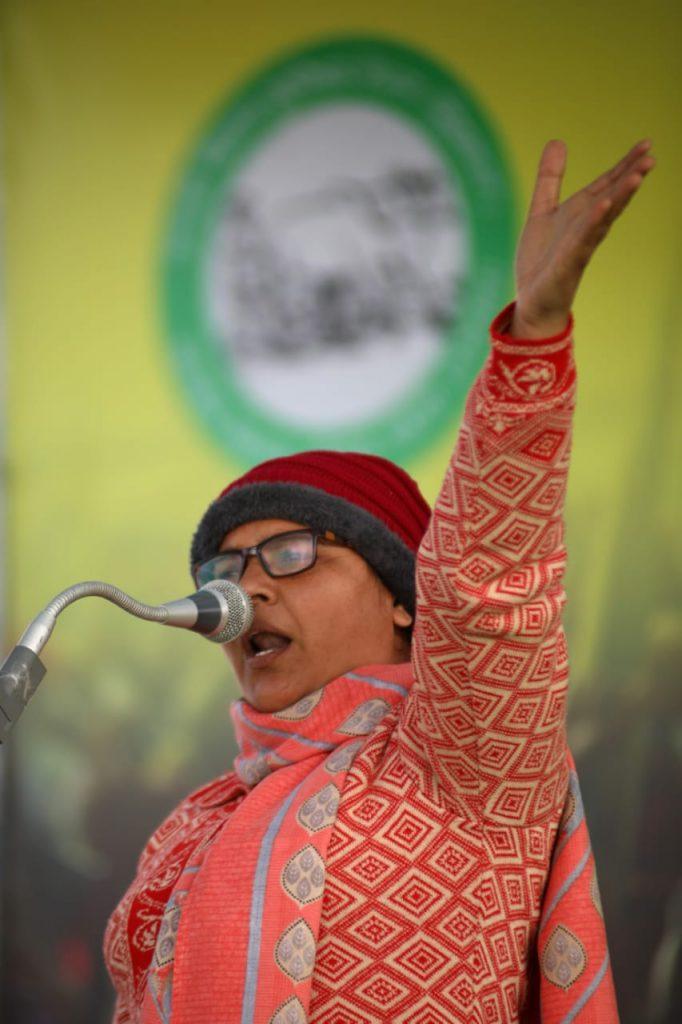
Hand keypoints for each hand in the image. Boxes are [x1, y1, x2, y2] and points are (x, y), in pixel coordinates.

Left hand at [511, 139, 654, 338]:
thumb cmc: (541, 260)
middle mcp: (586, 227)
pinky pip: (585, 239)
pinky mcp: (570, 262)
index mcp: (581, 213)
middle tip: (651, 156)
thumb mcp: (542, 210)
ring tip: (637, 175)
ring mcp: (581, 244)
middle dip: (631, 177)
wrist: (532, 301)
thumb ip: (550, 178)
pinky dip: (594, 222)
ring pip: (605, 217)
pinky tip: (604, 205)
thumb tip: (557, 140)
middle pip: (613, 198)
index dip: (625, 165)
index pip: (608, 185)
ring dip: (621, 197)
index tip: (646, 144)